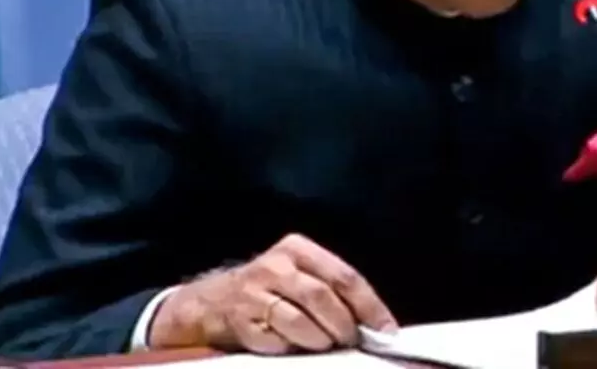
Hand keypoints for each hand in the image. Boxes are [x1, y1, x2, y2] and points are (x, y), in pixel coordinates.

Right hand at [150, 233, 396, 354]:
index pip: (344, 276)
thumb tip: (374, 323)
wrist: (209, 302)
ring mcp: (255, 292)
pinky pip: (275, 340)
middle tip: (351, 341)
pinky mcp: (240, 319)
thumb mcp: (299, 276)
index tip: (387, 330)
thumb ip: (331, 292)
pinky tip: (290, 345)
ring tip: (323, 344)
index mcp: (298, 249)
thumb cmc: (268, 291)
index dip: (369, 306)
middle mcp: (276, 265)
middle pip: (323, 297)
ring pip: (300, 320)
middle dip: (343, 325)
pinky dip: (289, 347)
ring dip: (319, 339)